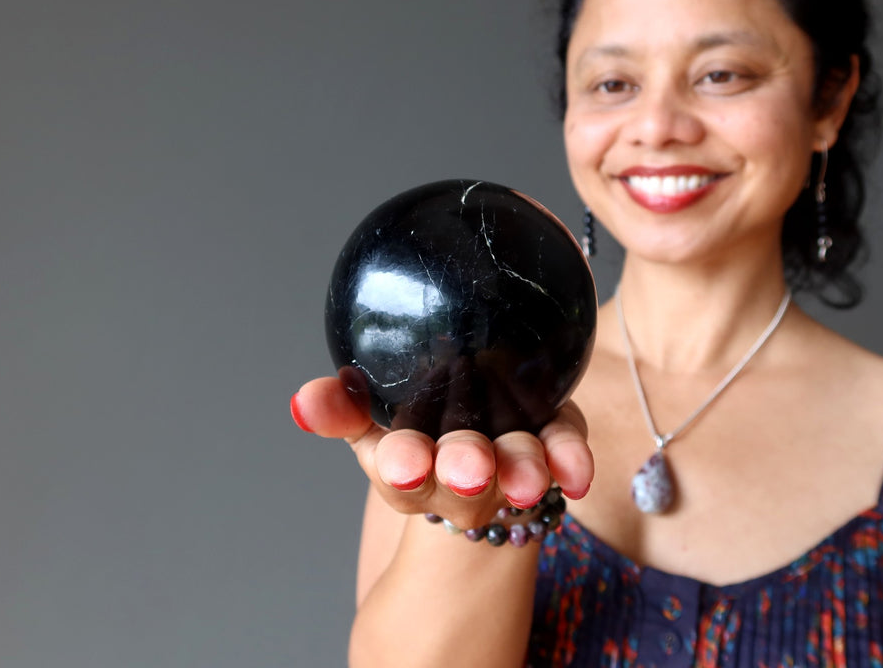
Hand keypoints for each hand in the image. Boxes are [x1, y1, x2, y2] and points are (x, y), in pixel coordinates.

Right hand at [290, 367, 593, 529]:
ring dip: (521, 472)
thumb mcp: (371, 419)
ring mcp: (510, 466)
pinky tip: (577, 470)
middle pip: (462, 479)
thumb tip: (305, 401)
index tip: (404, 464)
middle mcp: (462, 475)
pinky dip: (569, 461)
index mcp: (412, 465)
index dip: (403, 467)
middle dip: (464, 474)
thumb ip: (341, 407)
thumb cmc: (419, 426)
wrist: (479, 435)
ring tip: (530, 477)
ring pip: (516, 470)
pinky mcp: (552, 449)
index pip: (401, 472)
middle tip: (470, 470)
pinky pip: (563, 455)